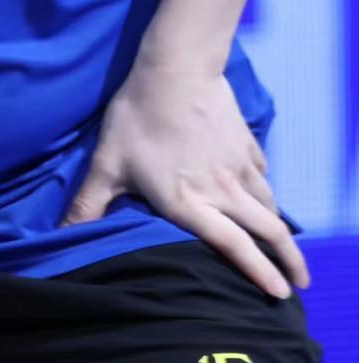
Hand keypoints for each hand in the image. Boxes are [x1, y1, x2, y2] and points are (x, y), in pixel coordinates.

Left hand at [61, 58, 308, 299]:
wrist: (175, 68)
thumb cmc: (138, 117)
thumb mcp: (108, 163)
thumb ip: (89, 204)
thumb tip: (63, 235)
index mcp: (193, 204)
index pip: (236, 249)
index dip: (261, 275)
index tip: (280, 294)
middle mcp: (224, 191)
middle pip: (269, 232)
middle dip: (289, 261)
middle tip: (300, 282)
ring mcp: (239, 166)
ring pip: (269, 204)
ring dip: (278, 227)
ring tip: (282, 242)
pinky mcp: (245, 142)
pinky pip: (261, 172)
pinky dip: (264, 187)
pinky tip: (260, 188)